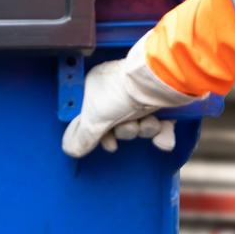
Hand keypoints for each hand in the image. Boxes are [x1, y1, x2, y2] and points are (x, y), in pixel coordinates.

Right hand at [60, 41, 198, 157]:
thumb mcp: (94, 119)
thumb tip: (71, 150)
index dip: (104, 134)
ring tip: (148, 121)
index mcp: (98, 87)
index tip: (110, 144)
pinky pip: (162, 125)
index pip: (96, 117)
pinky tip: (163, 138)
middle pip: (120, 123)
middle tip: (130, 126)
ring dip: (145, 129)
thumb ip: (82, 137)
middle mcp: (119, 90)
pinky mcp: (162, 101)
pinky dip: (163, 133)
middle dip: (127, 130)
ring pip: (141, 125)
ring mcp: (142, 95)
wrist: (156, 83)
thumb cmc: (120, 94)